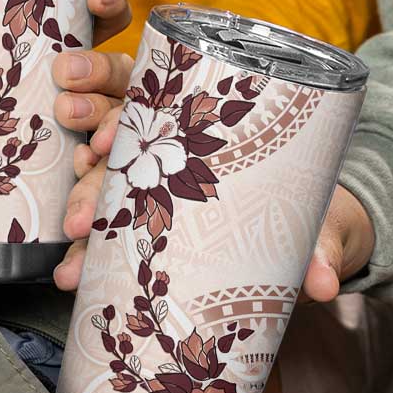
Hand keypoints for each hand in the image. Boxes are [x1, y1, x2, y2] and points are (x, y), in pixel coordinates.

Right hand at [55, 119, 375, 299]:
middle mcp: (174, 155)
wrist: (318, 232)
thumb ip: (321, 246)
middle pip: (117, 158)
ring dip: (79, 227)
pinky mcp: (154, 229)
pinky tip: (71, 276)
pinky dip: (87, 256)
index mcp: (209, 130)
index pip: (152, 108)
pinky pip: (111, 236)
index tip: (105, 141)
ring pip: (103, 197)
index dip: (122, 119)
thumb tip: (324, 284)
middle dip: (90, 186)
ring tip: (69, 267)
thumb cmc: (314, 207)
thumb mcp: (320, 218)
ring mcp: (158, 193)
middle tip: (79, 220)